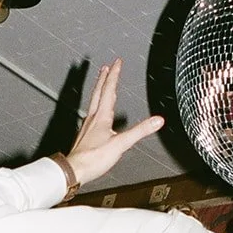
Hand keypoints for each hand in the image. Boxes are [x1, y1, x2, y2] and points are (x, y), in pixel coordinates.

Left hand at [64, 60, 163, 188]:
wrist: (74, 170)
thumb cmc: (94, 158)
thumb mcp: (121, 144)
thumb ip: (140, 131)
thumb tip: (157, 121)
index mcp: (101, 116)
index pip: (109, 90)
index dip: (114, 75)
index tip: (117, 62)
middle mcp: (92, 118)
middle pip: (98, 93)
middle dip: (103, 78)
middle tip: (106, 67)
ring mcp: (87, 126)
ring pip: (93, 103)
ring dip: (99, 91)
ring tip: (101, 85)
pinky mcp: (84, 136)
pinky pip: (91, 115)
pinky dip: (96, 107)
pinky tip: (97, 114)